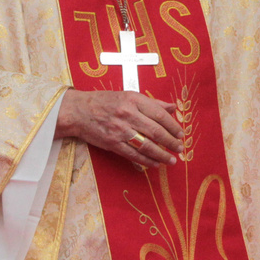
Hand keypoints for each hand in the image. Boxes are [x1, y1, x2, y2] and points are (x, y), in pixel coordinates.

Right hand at [55, 89, 183, 167]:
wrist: (79, 110)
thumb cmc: (106, 101)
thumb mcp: (130, 95)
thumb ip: (153, 103)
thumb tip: (173, 107)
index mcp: (134, 100)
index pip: (159, 114)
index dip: (173, 126)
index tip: (181, 134)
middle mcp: (128, 114)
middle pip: (155, 131)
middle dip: (170, 142)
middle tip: (180, 148)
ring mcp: (119, 130)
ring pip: (145, 145)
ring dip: (161, 154)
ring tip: (171, 160)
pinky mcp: (112, 143)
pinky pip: (132, 154)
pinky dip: (145, 160)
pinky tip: (154, 164)